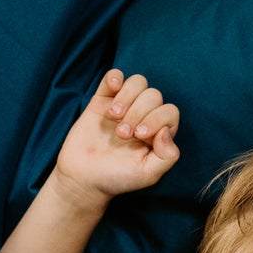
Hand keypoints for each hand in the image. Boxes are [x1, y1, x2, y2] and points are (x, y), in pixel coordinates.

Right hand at [53, 69, 180, 203]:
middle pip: (153, 95)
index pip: (169, 112)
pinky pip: (114, 75)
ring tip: (114, 116)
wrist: (83, 177)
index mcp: (158, 132)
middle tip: (122, 134)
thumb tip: (166, 131)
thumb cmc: (117, 177)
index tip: (140, 136)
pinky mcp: (103, 99)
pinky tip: (112, 90)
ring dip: (127, 97)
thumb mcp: (148, 174)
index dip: (157, 119)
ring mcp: (124, 106)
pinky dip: (115, 77)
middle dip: (138, 113)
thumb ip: (167, 156)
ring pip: (138, 82)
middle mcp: (144, 116)